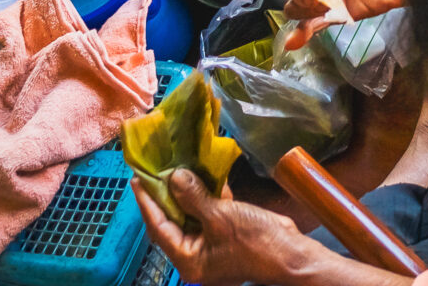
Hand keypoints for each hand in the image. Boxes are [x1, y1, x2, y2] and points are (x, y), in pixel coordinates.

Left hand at [137, 171, 316, 285]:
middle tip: (154, 170)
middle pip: (172, 222)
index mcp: (187, 259)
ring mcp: (211, 247)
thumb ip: (193, 197)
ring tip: (175, 168)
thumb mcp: (219, 216)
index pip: (158, 227)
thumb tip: (173, 177)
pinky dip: (207, 197)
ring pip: (191, 216)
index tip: (137, 179)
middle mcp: (195, 255)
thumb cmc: (253, 240)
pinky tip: (204, 176)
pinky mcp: (226, 236)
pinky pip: (210, 215)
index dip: (147, 202)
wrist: (290, 253)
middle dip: (165, 196)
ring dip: (186, 193)